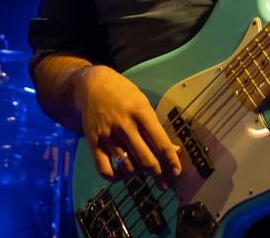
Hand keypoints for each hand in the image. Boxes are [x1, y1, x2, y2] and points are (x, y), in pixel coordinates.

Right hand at [74, 65, 181, 187]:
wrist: (92, 86)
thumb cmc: (123, 95)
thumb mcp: (144, 104)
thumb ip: (156, 128)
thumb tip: (174, 149)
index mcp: (141, 113)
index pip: (160, 143)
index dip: (171, 161)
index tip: (177, 172)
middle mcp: (125, 126)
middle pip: (146, 159)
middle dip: (158, 174)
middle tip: (164, 183)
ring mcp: (108, 136)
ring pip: (127, 167)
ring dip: (138, 173)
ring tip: (142, 170)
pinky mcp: (94, 144)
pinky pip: (105, 170)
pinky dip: (115, 178)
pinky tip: (122, 174)